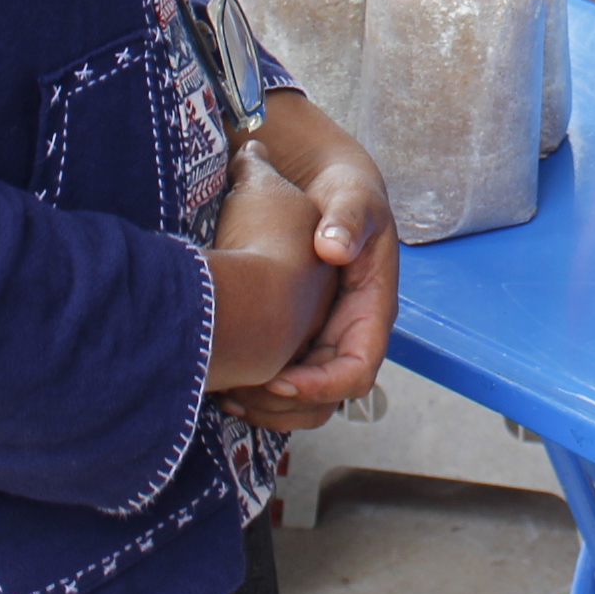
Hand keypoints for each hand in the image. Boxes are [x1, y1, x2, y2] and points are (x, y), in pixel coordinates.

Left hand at [223, 91, 395, 431]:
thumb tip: (333, 248)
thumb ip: (348, 219)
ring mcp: (326, 337)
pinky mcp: (303, 336)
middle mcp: (351, 332)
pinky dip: (257, 390)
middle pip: (326, 395)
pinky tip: (223, 381)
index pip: (359, 370)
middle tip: (238, 392)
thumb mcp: (355, 198)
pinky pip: (285, 382)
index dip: (322, 385)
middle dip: (283, 401)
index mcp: (372, 309)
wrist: (331, 188)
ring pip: (305, 400)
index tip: (280, 381)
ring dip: (268, 406)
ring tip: (226, 395)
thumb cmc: (348, 195)